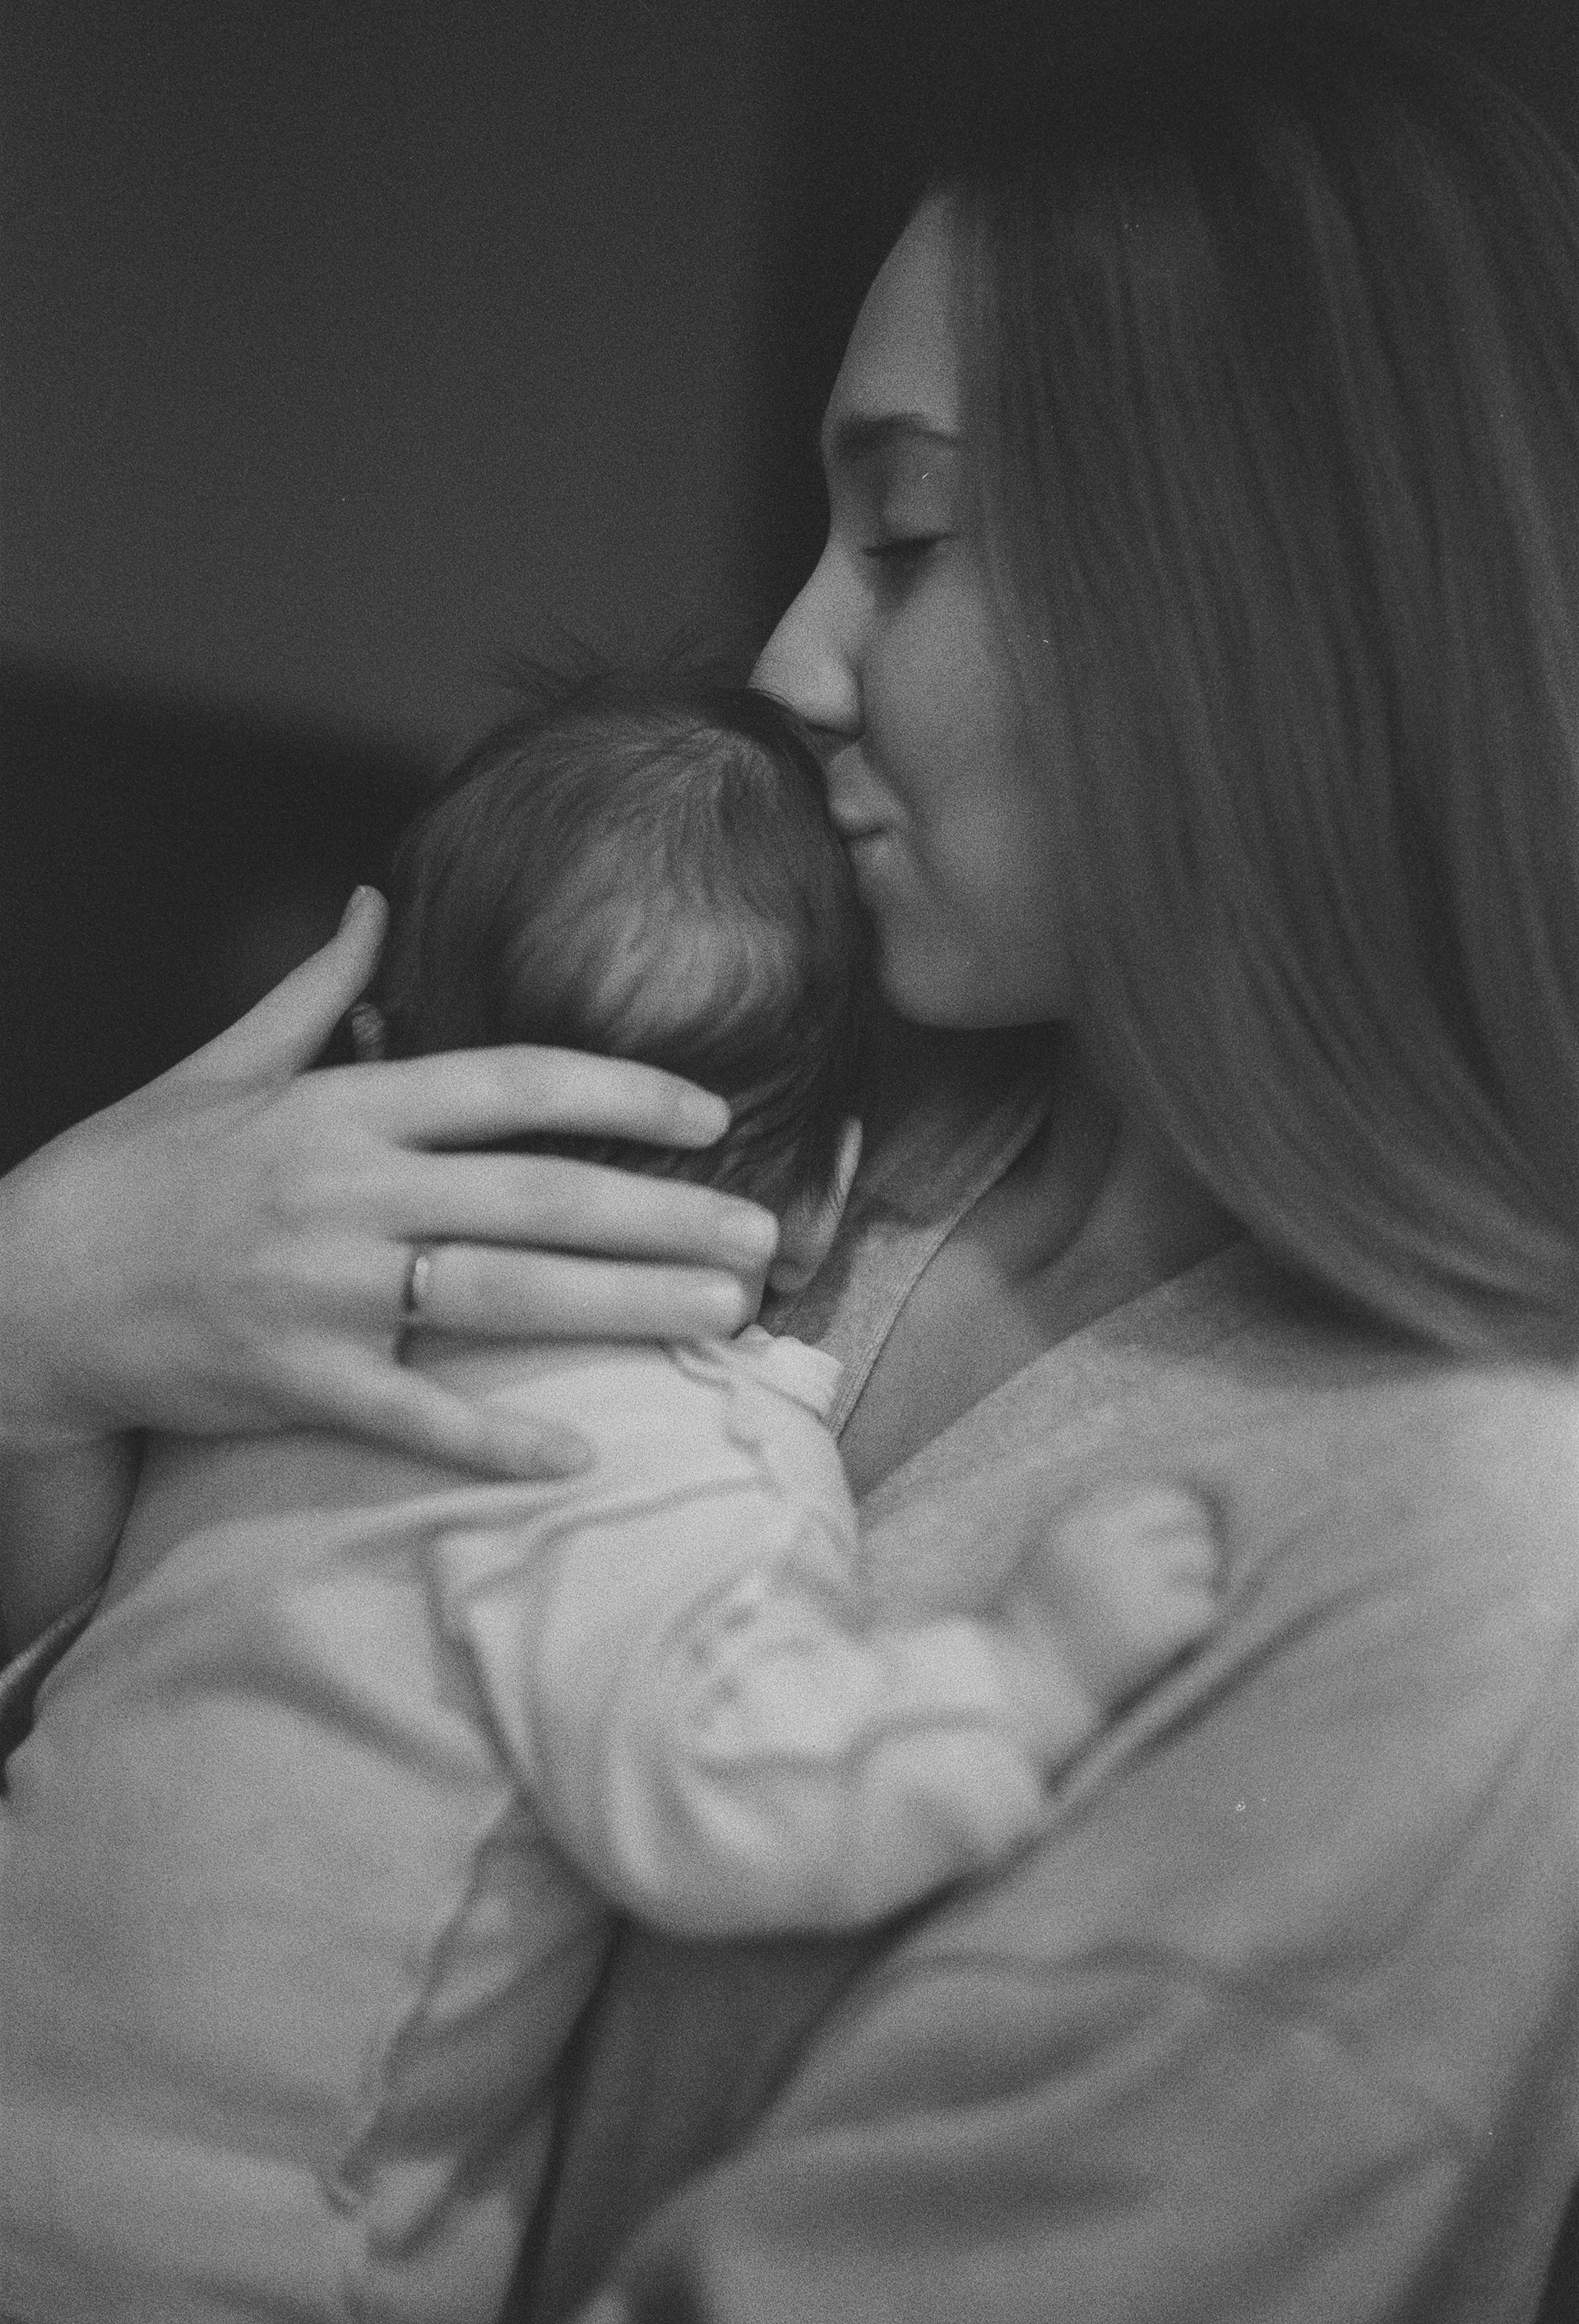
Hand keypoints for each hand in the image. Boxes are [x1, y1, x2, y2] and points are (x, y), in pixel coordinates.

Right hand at [0, 889, 776, 1478]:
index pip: (507, 1084)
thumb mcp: (218, 1064)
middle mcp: (342, 1190)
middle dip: (663, 1213)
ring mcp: (319, 1289)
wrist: (23, 1291)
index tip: (707, 1111)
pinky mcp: (293, 1380)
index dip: (619, 1092)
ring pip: (501, 1297)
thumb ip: (314, 990)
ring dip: (624, 1308)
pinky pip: (412, 1415)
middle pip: (536, 1197)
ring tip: (723, 1315)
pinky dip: (493, 1438)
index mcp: (337, 1106)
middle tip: (762, 1236)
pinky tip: (579, 1456)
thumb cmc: (128, 1175)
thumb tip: (372, 900)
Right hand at [996, 1481, 1221, 1759]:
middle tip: (1178, 1582)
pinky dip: (1197, 1625)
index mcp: (1079, 1519)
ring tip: (1170, 1613)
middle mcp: (1107, 1541)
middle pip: (1190, 1517)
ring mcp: (1134, 1580)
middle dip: (1193, 1547)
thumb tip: (1178, 1506)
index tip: (1170, 1546)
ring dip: (1198, 1586)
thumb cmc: (1036, 1625)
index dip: (1175, 1518)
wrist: (1021, 1692)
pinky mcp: (1157, 1625)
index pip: (1157, 1492)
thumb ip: (1102, 1525)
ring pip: (1206, 1560)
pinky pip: (1206, 1607)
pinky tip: (1172, 1642)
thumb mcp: (1055, 1551)